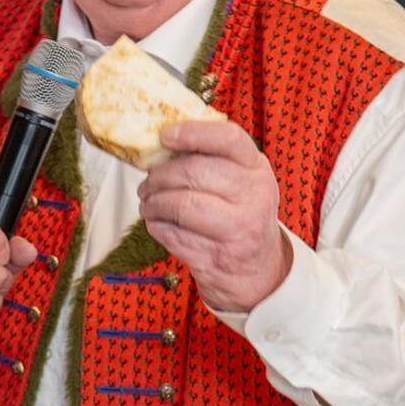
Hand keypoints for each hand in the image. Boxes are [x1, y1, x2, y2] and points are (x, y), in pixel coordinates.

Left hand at [137, 119, 290, 312]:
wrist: (257, 272)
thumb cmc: (240, 217)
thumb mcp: (241, 182)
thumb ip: (212, 159)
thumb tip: (161, 142)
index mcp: (257, 170)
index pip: (229, 139)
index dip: (193, 133)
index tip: (165, 135)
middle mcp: (253, 198)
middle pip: (194, 172)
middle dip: (159, 176)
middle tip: (147, 183)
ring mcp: (237, 231)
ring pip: (180, 205)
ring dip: (153, 203)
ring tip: (148, 203)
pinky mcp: (215, 258)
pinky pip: (172, 234)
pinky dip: (156, 226)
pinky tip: (158, 223)